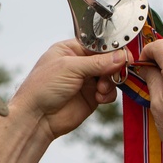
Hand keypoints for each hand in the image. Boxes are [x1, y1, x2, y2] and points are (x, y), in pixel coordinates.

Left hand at [8, 40, 125, 138]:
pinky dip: (108, 94)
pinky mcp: (91, 96)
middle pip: (108, 60)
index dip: (112, 49)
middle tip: (114, 73)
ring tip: (100, 89)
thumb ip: (97, 62)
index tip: (125, 55)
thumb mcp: (70, 68)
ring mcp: (86, 81)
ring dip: (110, 82)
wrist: (37, 117)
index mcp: (71, 50)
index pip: (98, 45)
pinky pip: (109, 92)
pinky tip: (98, 98)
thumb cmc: (42, 88)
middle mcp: (80, 64)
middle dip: (113, 68)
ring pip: (111, 76)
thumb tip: (121, 56)